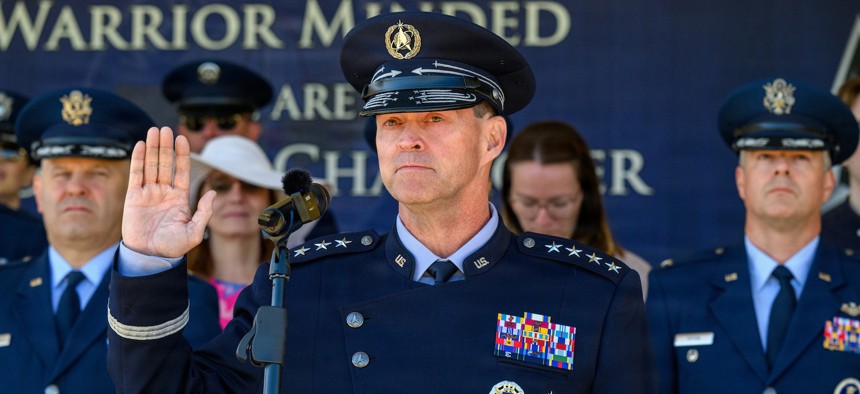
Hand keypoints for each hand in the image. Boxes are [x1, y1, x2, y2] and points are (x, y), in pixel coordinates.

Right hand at [122, 127, 215, 257]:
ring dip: (152, 148)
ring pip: (151, 165)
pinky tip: (141, 145)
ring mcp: (148, 193)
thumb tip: (213, 193)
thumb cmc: (173, 247)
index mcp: (179, 198)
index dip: (182, 154)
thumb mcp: (194, 232)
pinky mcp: (134, 198)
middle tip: (165, 129)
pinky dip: (138, 159)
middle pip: (165, 163)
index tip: (182, 138)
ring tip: (154, 130)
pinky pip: (136, 175)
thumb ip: (203, 212)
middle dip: (166, 146)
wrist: (150, 257)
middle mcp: (164, 192)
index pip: (181, 171)